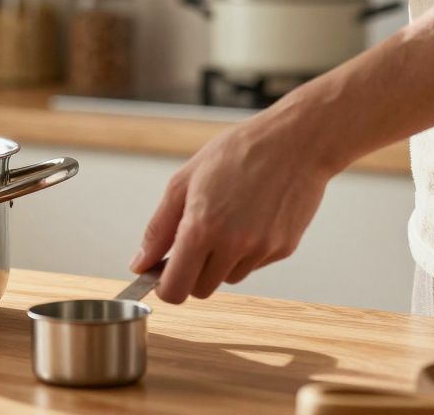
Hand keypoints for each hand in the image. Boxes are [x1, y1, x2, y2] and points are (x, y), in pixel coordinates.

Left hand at [130, 114, 336, 302]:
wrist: (294, 143)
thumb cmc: (237, 153)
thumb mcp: (183, 183)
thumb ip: (158, 229)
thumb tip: (140, 263)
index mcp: (201, 228)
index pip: (175, 289)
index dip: (164, 286)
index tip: (162, 273)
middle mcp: (233, 245)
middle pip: (201, 289)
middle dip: (191, 272)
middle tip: (194, 238)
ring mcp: (261, 250)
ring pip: (228, 278)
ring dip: (220, 261)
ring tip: (227, 219)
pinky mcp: (284, 250)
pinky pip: (254, 265)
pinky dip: (246, 251)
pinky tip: (250, 218)